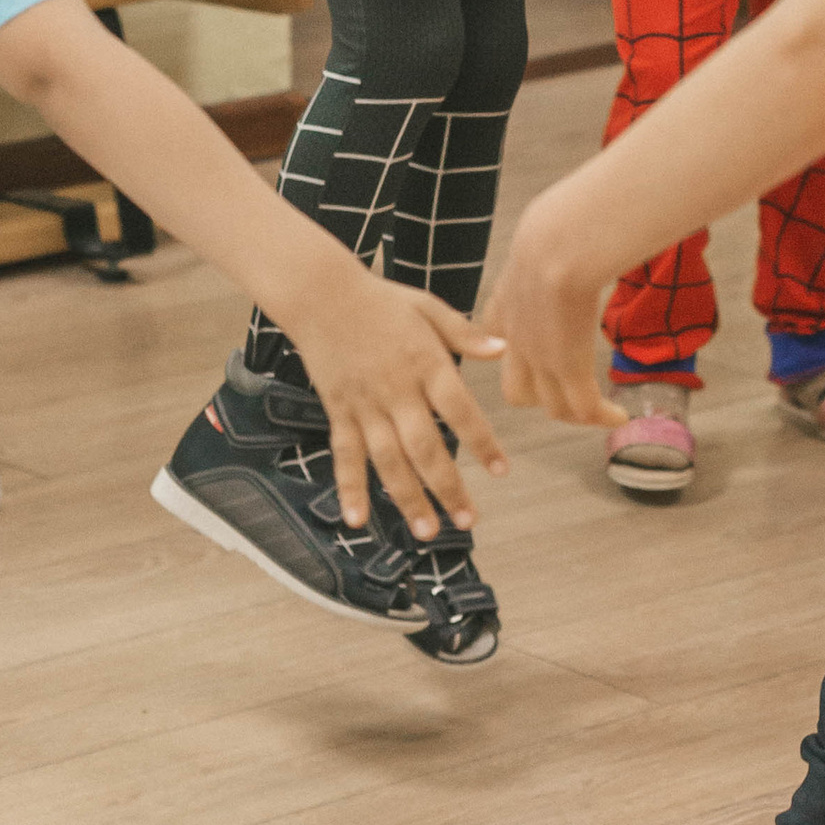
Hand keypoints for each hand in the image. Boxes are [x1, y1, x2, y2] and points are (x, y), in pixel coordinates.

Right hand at [283, 273, 508, 535]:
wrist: (320, 292)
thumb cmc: (381, 299)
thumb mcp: (427, 307)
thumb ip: (465, 333)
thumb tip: (504, 348)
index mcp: (425, 361)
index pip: (460, 409)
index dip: (482, 442)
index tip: (501, 470)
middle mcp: (396, 389)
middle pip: (425, 446)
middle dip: (447, 487)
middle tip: (467, 521)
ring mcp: (365, 403)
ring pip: (388, 459)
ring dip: (407, 498)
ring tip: (426, 532)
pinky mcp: (339, 410)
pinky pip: (345, 454)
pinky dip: (349, 487)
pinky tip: (357, 519)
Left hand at [482, 197, 628, 432]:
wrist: (559, 243)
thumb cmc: (562, 223)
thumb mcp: (546, 231)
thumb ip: (554, 237)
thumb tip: (580, 214)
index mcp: (506, 302)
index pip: (495, 339)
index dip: (513, 351)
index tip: (539, 350)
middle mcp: (518, 338)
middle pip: (517, 391)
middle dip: (542, 397)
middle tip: (571, 393)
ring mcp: (542, 358)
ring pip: (553, 406)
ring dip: (577, 412)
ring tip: (600, 413)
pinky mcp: (569, 368)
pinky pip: (584, 408)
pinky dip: (601, 417)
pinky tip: (619, 416)